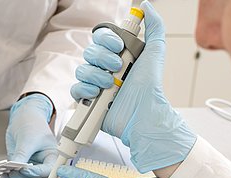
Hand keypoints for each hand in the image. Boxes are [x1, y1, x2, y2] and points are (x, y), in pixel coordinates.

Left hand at [2, 94, 57, 177]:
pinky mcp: (19, 163)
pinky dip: (8, 174)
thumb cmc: (32, 125)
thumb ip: (22, 153)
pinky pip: (14, 172)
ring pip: (23, 176)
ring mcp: (30, 164)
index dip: (36, 172)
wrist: (24, 117)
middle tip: (12, 172)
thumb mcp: (28, 138)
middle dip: (22, 175)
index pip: (47, 169)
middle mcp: (41, 163)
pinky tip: (1, 174)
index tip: (25, 170)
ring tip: (4, 174)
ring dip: (13, 176)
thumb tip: (15, 166)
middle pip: (33, 175)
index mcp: (51, 156)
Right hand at [70, 1, 195, 173]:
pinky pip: (75, 89)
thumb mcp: (155, 52)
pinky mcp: (87, 101)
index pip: (100, 37)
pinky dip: (85, 89)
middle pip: (89, 52)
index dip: (106, 39)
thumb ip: (154, 27)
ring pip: (81, 70)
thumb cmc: (150, 86)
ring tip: (110, 84)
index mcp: (117, 54)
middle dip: (103, 58)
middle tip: (117, 67)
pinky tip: (97, 94)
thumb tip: (146, 6)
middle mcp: (104, 68)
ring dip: (95, 75)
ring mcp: (94, 84)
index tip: (118, 46)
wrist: (143, 113)